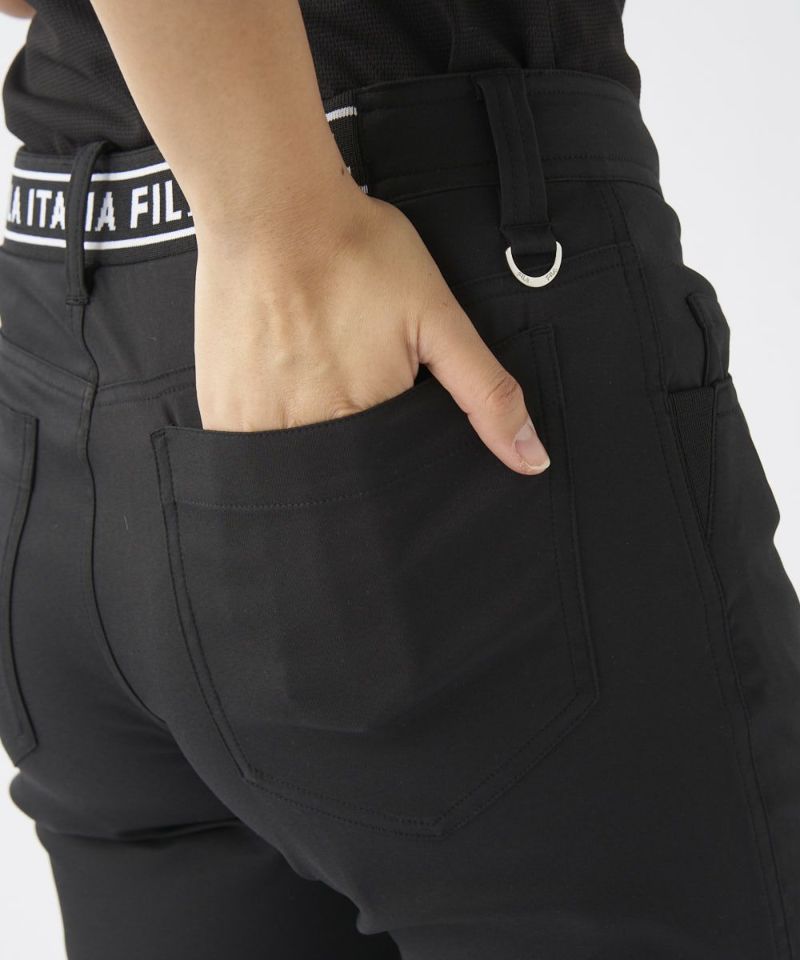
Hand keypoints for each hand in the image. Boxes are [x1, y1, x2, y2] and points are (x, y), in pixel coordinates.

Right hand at [193, 192, 549, 474]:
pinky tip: (280, 378)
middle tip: (344, 365)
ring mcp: (258, 426)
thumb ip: (487, 396)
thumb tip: (533, 462)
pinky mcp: (222, 409)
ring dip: (310, 430)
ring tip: (313, 367)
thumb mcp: (441, 320)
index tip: (384, 393)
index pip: (391, 473)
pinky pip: (251, 447)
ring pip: (297, 463)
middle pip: (343, 473)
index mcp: (369, 422)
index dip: (397, 444)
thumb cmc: (358, 253)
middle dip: (354, 436)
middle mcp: (310, 436)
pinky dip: (271, 425)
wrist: (273, 208)